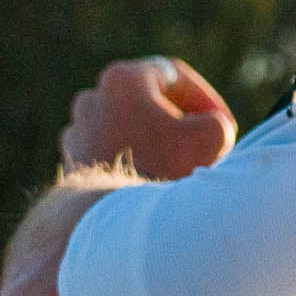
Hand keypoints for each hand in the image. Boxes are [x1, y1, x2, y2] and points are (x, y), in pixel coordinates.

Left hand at [60, 57, 236, 180]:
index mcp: (123, 79)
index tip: (223, 124)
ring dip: (155, 142)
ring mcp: (78, 130)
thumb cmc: (167, 168)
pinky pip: (111, 154)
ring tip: (178, 167)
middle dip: (178, 121)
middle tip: (203, 144)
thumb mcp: (214, 135)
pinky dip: (133, 161)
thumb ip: (218, 121)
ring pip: (129, 129)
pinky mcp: (72, 161)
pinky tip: (151, 184)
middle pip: (148, 102)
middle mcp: (93, 98)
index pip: (174, 76)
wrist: (118, 219)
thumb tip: (211, 129)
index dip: (207, 100)